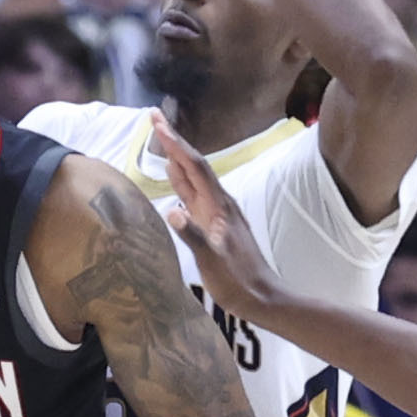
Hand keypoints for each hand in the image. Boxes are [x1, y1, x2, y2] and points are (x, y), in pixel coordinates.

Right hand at [152, 112, 283, 321]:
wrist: (262, 297)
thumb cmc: (237, 282)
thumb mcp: (213, 260)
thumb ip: (193, 234)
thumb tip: (171, 210)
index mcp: (218, 206)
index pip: (194, 166)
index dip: (176, 143)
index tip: (158, 121)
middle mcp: (219, 203)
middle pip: (194, 164)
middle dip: (174, 141)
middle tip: (154, 118)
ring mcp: (218, 213)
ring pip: (195, 177)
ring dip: (177, 157)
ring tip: (161, 139)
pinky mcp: (216, 224)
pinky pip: (195, 193)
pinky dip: (182, 179)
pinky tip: (175, 178)